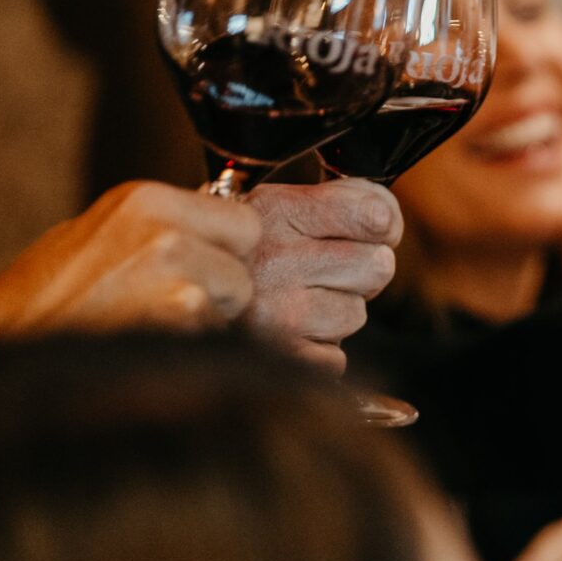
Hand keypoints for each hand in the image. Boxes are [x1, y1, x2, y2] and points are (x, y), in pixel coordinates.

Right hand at [0, 182, 259, 346]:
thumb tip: (219, 232)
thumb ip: (160, 230)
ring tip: (144, 334)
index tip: (195, 275)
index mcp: (145, 199)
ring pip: (233, 306)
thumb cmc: (38, 305)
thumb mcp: (97, 239)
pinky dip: (188, 353)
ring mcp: (173, 271)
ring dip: (205, 327)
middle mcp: (165, 228)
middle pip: (245, 267)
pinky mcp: (178, 316)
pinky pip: (214, 340)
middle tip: (163, 313)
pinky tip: (140, 355)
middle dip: (221, 294)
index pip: (244, 222)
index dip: (225, 256)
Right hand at [247, 180, 403, 371]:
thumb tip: (388, 221)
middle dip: (360, 273)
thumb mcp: (278, 207)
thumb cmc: (246, 255)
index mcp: (276, 210)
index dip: (382, 226)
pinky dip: (318, 353)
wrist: (173, 299)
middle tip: (324, 274)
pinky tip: (287, 335)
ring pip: (357, 315)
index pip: (374, 215)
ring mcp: (275, 310)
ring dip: (336, 314)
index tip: (367, 231)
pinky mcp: (276, 356)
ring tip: (297, 305)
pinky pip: (335, 360)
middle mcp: (274, 258)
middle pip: (379, 267)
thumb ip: (342, 200)